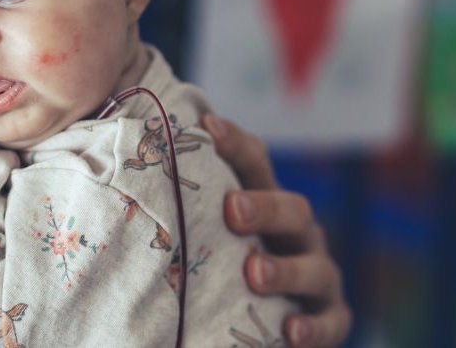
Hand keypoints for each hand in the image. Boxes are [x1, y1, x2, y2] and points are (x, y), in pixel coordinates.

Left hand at [201, 114, 351, 347]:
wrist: (270, 324)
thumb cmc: (224, 267)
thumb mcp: (210, 234)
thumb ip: (187, 210)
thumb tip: (124, 177)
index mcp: (268, 203)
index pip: (256, 164)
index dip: (235, 144)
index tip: (207, 127)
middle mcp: (298, 234)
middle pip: (293, 210)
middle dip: (265, 207)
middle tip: (232, 210)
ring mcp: (318, 275)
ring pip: (315, 267)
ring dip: (286, 269)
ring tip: (254, 273)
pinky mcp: (331, 319)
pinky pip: (330, 322)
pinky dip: (313, 327)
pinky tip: (291, 330)